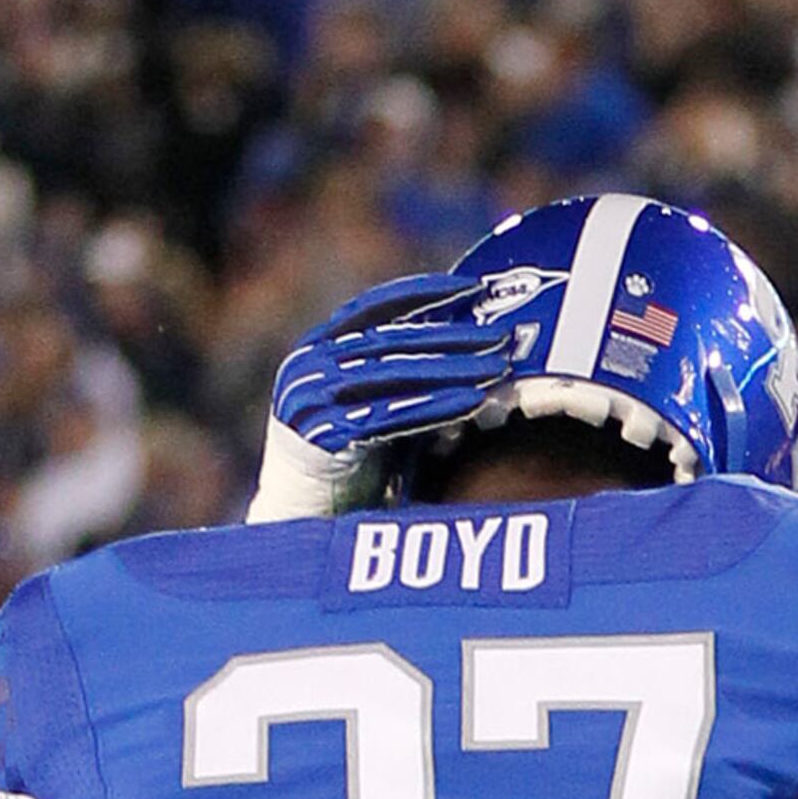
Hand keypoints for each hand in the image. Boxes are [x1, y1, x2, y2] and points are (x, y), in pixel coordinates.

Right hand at [252, 273, 511, 516]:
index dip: (423, 293)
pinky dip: (435, 407)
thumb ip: (394, 373)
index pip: (375, 307)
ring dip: (452, 368)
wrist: (298, 511)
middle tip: (499, 333)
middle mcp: (312, 364)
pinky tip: (472, 402)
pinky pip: (391, 415)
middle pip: (392, 339)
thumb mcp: (365, 403)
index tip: (470, 287)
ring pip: (395, 373)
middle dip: (451, 334)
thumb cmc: (343, 459)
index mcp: (318, 346)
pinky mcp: (327, 435)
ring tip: (496, 367)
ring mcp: (315, 398)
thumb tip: (462, 343)